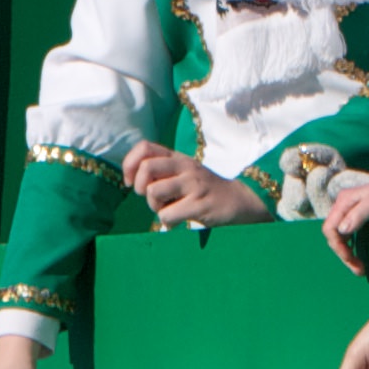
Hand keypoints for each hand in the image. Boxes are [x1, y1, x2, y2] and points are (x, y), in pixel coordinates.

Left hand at [123, 140, 270, 228]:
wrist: (239, 200)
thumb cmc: (204, 189)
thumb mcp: (185, 172)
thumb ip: (162, 171)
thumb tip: (132, 180)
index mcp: (178, 158)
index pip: (144, 147)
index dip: (129, 164)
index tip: (131, 181)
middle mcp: (185, 167)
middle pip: (146, 168)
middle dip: (139, 187)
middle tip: (150, 198)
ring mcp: (192, 185)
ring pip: (153, 192)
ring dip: (154, 207)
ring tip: (167, 209)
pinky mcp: (198, 205)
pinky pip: (167, 215)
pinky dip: (168, 222)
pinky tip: (179, 220)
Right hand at [317, 168, 368, 270]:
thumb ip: (359, 214)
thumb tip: (341, 231)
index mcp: (345, 201)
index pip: (330, 229)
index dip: (338, 247)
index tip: (352, 260)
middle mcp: (346, 206)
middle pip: (335, 235)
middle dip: (343, 254)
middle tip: (359, 270)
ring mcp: (354, 211)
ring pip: (342, 236)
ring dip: (348, 253)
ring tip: (360, 268)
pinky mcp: (363, 217)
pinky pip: (353, 235)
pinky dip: (355, 248)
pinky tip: (363, 257)